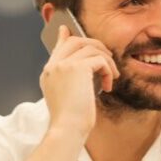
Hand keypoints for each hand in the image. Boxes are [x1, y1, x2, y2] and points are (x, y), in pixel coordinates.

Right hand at [39, 25, 118, 139]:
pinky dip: (108, 70)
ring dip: (106, 60)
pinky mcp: (76, 68)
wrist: (67, 130)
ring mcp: (63, 65)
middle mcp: (53, 66)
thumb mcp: (69, 97)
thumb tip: (88, 67)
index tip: (68, 30)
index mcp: (48, 73)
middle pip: (75, 41)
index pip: (59, 47)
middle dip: (95, 45)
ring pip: (90, 47)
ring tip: (111, 76)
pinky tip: (108, 85)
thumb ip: (73, 80)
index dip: (66, 37)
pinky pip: (99, 59)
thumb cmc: (71, 121)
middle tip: (107, 58)